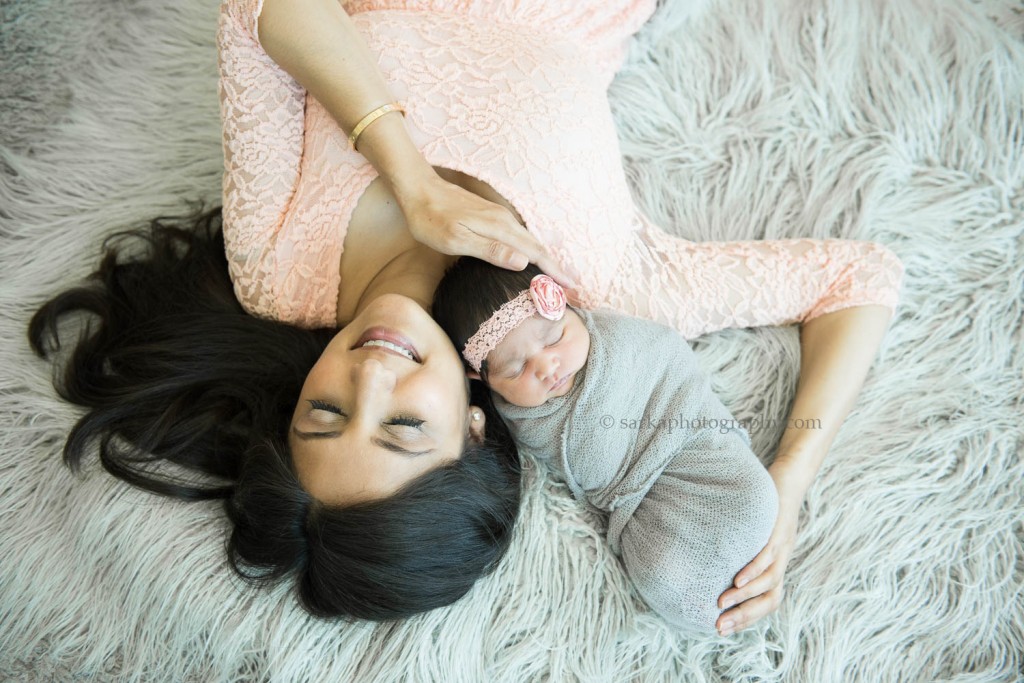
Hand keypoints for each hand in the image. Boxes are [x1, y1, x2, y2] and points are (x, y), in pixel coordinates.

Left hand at [395, 170, 577, 290]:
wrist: (419, 190)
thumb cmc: (432, 219)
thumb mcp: (457, 240)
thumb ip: (490, 250)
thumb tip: (523, 262)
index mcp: (500, 229)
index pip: (535, 253)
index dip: (554, 271)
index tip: (570, 287)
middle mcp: (505, 221)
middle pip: (537, 247)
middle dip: (555, 267)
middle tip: (571, 287)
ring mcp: (499, 217)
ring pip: (529, 241)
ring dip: (544, 258)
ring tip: (556, 275)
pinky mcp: (491, 217)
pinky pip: (518, 236)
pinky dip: (530, 249)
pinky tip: (529, 257)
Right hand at [715, 464, 802, 635]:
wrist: (792, 478)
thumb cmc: (767, 506)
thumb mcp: (755, 533)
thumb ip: (742, 550)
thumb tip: (712, 561)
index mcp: (777, 565)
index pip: (768, 603)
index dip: (748, 619)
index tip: (722, 629)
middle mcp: (783, 562)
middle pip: (770, 600)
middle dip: (744, 617)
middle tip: (719, 627)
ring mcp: (783, 548)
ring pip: (768, 583)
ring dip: (744, 598)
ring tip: (721, 605)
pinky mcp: (779, 531)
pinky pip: (767, 556)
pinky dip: (752, 571)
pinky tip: (737, 580)